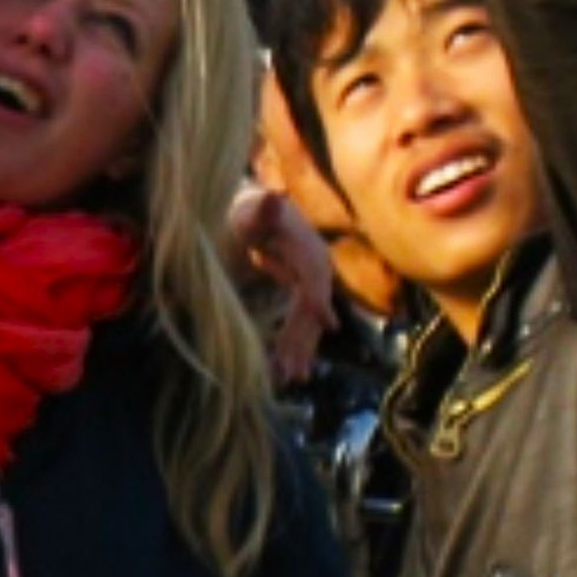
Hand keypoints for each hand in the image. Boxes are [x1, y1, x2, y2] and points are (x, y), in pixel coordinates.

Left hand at [232, 182, 340, 383]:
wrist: (249, 212)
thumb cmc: (246, 211)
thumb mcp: (250, 209)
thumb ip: (261, 208)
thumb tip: (272, 197)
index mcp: (305, 246)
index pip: (316, 275)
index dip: (321, 299)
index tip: (329, 325)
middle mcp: (315, 266)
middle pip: (313, 307)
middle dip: (305, 339)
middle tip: (295, 372)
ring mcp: (310, 281)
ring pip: (309, 321)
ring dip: (300, 350)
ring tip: (291, 379)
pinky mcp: (301, 292)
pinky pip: (301, 322)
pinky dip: (294, 345)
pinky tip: (285, 370)